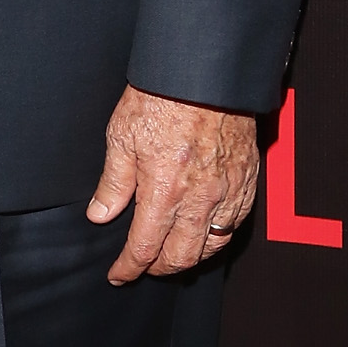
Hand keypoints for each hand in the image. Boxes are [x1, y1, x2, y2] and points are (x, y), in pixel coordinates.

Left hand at [87, 88, 257, 284]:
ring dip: (189, 256)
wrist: (206, 72)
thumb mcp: (122, 136)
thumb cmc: (162, 97)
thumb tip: (100, 215)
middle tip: (143, 265)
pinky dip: (217, 236)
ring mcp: (228, 191)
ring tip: (171, 253)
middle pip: (181, 257)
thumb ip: (114, 183)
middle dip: (158, 268)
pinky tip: (204, 233)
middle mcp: (199, 199)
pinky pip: (235, 223)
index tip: (118, 274)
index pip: (144, 247)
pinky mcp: (247, 180)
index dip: (129, 268)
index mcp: (165, 191)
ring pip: (212, 246)